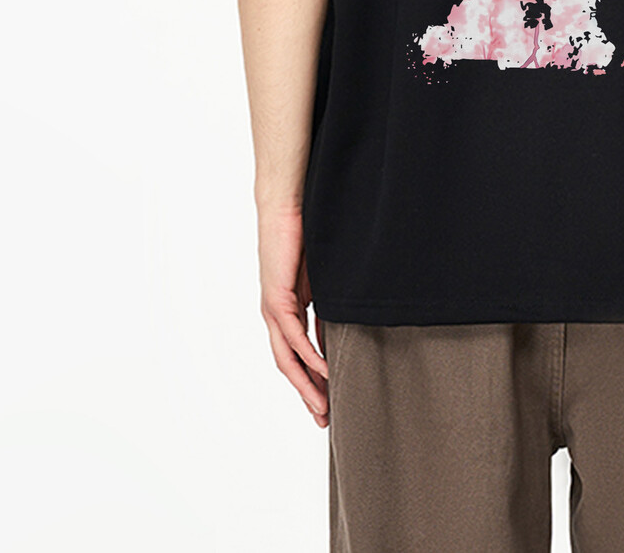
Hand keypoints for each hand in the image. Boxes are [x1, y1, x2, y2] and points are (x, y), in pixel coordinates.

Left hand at [257, 205, 329, 427]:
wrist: (287, 204)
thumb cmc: (306, 231)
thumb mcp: (325, 275)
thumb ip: (332, 299)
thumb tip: (350, 320)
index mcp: (288, 308)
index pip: (299, 353)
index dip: (313, 378)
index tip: (329, 400)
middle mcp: (276, 313)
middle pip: (290, 364)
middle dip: (308, 392)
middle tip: (324, 419)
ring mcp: (274, 308)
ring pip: (288, 358)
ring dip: (306, 384)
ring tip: (324, 407)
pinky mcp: (277, 298)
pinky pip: (293, 336)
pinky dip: (308, 357)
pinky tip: (323, 372)